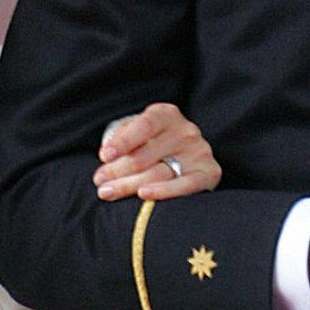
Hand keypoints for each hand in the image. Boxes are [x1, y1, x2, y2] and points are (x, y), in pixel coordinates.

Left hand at [93, 103, 220, 200]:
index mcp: (167, 114)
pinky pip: (185, 185)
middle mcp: (186, 130)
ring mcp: (199, 151)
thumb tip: (107, 155)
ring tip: (108, 192)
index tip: (104, 156)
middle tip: (99, 182)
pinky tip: (143, 195)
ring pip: (159, 172)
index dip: (123, 141)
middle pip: (146, 154)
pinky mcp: (209, 172)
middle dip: (118, 170)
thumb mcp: (139, 132)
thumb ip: (123, 137)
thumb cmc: (154, 143)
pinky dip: (164, 191)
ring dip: (129, 185)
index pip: (144, 125)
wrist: (188, 158)